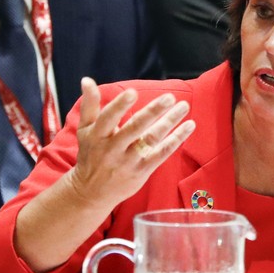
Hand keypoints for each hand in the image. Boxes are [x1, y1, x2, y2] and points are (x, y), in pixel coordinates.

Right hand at [70, 77, 195, 207]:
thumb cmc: (90, 155)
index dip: (120, 106)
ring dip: (169, 122)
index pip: (108, 118)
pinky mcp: (142, 171)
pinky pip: (161, 154)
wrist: (91, 192)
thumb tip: (87, 80)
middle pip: (134, 128)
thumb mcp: (84, 130)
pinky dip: (176, 140)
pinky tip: (189, 126)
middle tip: (170, 97)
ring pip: (151, 139)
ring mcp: (129, 161)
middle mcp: (113, 149)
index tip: (133, 92)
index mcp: (97, 136)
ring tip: (184, 107)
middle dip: (152, 112)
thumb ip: (89, 105)